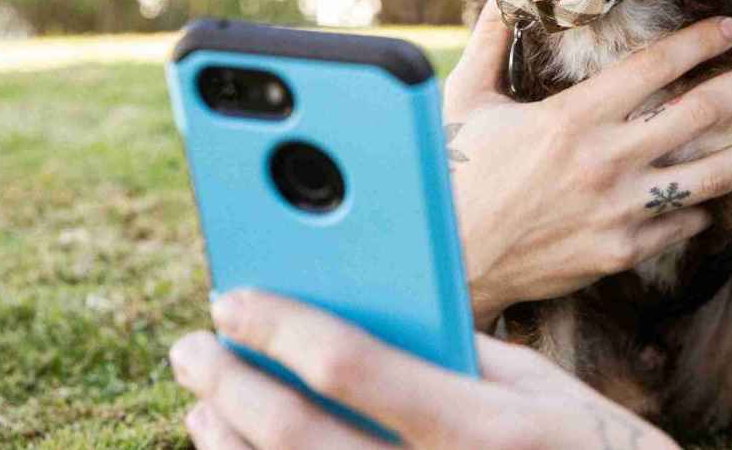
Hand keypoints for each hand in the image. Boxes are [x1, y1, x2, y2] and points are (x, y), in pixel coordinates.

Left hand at [170, 288, 680, 449]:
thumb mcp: (541, 393)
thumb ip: (457, 353)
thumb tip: (369, 311)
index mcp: (483, 427)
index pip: (351, 365)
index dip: (279, 327)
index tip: (232, 297)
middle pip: (297, 436)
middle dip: (229, 385)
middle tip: (191, 348)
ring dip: (229, 444)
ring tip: (207, 403)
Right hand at [444, 0, 731, 325]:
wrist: (450, 257)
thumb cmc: (454, 174)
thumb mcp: (466, 99)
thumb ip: (492, 41)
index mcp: (572, 117)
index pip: (653, 68)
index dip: (697, 44)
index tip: (729, 28)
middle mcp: (606, 160)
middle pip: (699, 115)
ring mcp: (619, 209)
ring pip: (711, 176)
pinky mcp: (620, 252)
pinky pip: (680, 224)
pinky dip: (703, 208)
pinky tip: (722, 197)